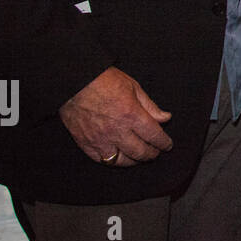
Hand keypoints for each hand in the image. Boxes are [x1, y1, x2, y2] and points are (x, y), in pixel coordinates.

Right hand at [58, 67, 172, 165]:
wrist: (74, 81)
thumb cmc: (103, 79)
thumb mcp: (133, 87)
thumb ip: (150, 106)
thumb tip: (165, 118)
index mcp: (131, 115)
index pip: (154, 136)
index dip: (163, 143)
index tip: (167, 145)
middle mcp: (117, 130)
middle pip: (140, 152)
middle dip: (151, 154)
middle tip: (155, 153)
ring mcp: (100, 139)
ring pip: (121, 161)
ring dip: (133, 161)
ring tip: (138, 157)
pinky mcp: (85, 142)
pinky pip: (101, 160)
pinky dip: (111, 161)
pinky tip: (118, 157)